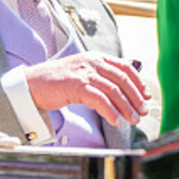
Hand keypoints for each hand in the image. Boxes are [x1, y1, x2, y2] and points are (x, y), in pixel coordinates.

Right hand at [24, 53, 150, 126]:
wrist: (31, 84)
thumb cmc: (56, 81)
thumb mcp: (82, 73)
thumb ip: (100, 77)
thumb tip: (121, 92)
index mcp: (96, 57)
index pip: (125, 67)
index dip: (138, 82)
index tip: (146, 95)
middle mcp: (92, 62)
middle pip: (123, 79)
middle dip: (136, 97)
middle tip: (143, 111)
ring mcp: (84, 73)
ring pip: (114, 90)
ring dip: (126, 107)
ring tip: (133, 119)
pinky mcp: (76, 85)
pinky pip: (99, 99)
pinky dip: (110, 111)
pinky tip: (116, 121)